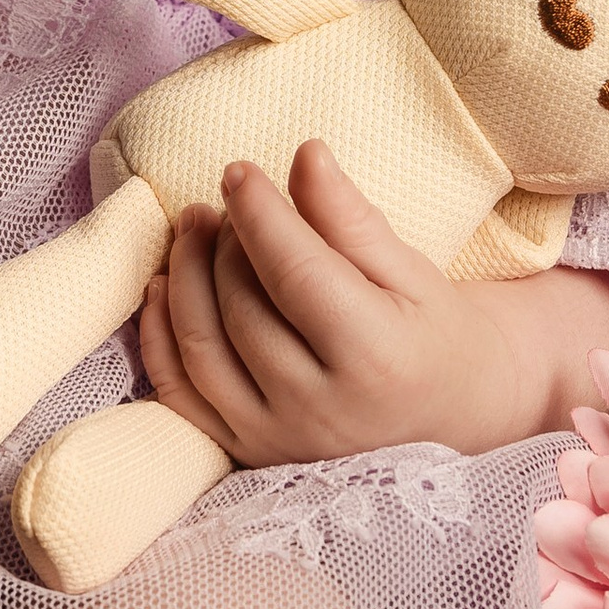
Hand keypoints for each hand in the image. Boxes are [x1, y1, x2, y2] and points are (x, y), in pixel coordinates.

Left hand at [137, 140, 608, 466]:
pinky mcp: (249, 453)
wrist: (449, 415)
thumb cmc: (431, 333)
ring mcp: (280, 439)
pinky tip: (162, 285)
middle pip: (243, 308)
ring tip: (195, 227)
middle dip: (224, 242)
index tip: (238, 170)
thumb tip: (305, 155)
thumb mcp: (411, 270)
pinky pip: (181, 396)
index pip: (296, 272)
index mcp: (377, 358)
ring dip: (184, 277)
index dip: (259, 214)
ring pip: (202, 348)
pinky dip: (160, 337)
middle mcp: (323, 410)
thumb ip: (352, 218)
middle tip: (227, 199)